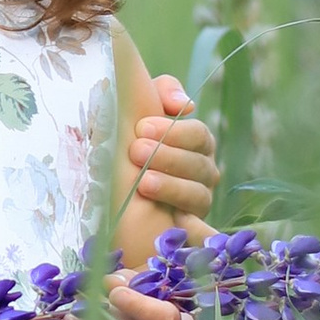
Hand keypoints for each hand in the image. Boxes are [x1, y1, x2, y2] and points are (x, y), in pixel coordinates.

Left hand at [123, 77, 217, 232]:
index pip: (198, 135)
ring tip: (143, 182)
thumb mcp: (146, 107)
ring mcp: (199, 201)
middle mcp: (204, 171)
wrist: (114, 185)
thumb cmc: (133, 137)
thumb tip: (185, 104)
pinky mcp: (190, 227)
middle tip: (135, 151)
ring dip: (170, 187)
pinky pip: (196, 227)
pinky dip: (184, 221)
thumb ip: (164, 92)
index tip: (141, 127)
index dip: (173, 131)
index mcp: (198, 142)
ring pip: (197, 194)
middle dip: (166, 156)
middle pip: (198, 164)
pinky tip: (167, 217)